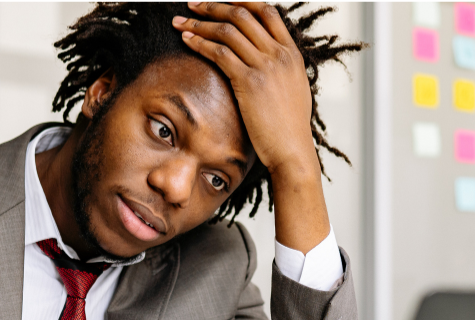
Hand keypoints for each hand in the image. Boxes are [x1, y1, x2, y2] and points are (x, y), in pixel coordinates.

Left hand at [174, 2, 330, 252]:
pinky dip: (200, 42)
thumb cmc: (290, 127)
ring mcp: (265, 66)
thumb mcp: (293, 89)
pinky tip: (187, 40)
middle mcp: (280, 54)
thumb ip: (281, 68)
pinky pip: (219, 52)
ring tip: (181, 21)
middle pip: (243, 15)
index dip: (242, 1)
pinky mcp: (249, 81)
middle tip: (194, 4)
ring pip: (228, 30)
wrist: (292, 149)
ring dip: (200, 22)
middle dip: (214, 6)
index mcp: (292, 53)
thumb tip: (266, 59)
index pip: (267, 12)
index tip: (223, 0)